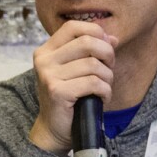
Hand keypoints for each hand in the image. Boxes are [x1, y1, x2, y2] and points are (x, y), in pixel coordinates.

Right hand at [27, 21, 117, 151]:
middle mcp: (44, 60)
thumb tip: (113, 38)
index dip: (95, 31)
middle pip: (87, 42)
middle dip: (107, 54)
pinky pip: (93, 82)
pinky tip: (102, 98)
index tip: (106, 46)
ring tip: (104, 87)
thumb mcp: (78, 70)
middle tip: (109, 69)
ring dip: (107, 77)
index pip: (73, 26)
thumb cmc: (68, 99)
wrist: (54, 129)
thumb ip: (92, 51)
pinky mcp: (57, 91)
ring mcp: (48, 75)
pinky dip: (105, 91)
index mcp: (46, 50)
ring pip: (93, 64)